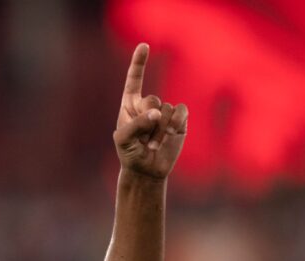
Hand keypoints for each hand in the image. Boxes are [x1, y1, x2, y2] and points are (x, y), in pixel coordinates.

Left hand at [114, 44, 187, 179]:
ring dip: (159, 131)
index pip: (134, 80)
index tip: (144, 45)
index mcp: (130, 104)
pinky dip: (175, 124)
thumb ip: (136, 124)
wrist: (146, 170)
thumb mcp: (123, 139)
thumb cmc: (130, 153)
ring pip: (166, 110)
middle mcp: (148, 104)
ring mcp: (164, 111)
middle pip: (152, 99)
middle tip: (144, 140)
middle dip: (148, 121)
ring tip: (153, 144)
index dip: (139, 62)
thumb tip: (158, 112)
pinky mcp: (179, 120)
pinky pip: (181, 112)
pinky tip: (171, 135)